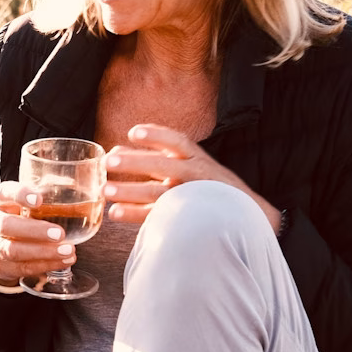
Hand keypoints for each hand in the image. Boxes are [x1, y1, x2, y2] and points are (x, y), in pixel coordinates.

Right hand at [0, 181, 77, 285]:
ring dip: (42, 252)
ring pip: (13, 251)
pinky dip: (44, 265)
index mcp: (0, 201)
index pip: (5, 193)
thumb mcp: (26, 204)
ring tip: (67, 250)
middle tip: (59, 233)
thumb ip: (47, 195)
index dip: (20, 195)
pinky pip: (22, 268)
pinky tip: (63, 261)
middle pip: (6, 226)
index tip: (39, 199)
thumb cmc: (20, 217)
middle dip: (34, 231)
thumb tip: (78, 185)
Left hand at [103, 124, 280, 229]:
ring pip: (158, 193)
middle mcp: (195, 175)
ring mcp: (190, 198)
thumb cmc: (206, 184)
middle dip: (135, 163)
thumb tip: (116, 149)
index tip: (134, 133)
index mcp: (196, 157)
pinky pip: (158, 215)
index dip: (156, 135)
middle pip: (164, 166)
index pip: (177, 141)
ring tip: (106, 191)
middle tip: (109, 161)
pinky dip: (135, 214)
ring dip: (130, 192)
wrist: (245, 214)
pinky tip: (115, 213)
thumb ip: (159, 155)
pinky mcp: (185, 218)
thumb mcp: (192, 162)